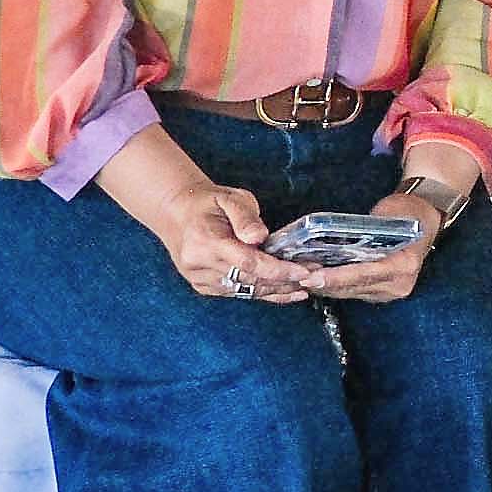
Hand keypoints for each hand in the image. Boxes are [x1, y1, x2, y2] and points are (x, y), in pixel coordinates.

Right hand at [163, 183, 320, 303]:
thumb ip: (246, 217)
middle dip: (285, 281)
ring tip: (306, 285)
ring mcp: (200, 279)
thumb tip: (259, 237)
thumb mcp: (230, 198)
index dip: (278, 270)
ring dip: (277, 290)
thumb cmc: (209, 203)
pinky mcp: (204, 286)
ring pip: (245, 291)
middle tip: (315, 276)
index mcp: (206, 242)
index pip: (248, 263)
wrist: (176, 213)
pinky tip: (286, 290)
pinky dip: (263, 292)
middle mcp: (200, 266)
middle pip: (250, 281)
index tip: (304, 271)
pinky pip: (238, 293)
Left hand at [307, 195, 441, 303]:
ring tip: (298, 277)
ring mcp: (391, 291)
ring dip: (324, 286)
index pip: (364, 274)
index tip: (312, 277)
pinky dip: (333, 285)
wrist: (425, 216)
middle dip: (323, 283)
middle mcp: (399, 284)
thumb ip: (364, 230)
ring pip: (349, 292)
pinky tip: (314, 279)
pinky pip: (352, 292)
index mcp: (405, 265)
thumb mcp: (387, 215)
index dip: (337, 277)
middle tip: (295, 276)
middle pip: (353, 287)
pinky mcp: (380, 292)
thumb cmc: (406, 212)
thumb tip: (329, 237)